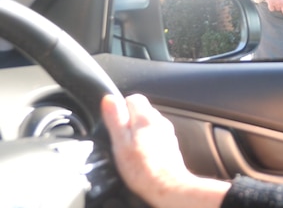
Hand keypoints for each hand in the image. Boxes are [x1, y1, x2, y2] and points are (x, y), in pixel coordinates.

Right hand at [101, 94, 229, 207]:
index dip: (120, 108)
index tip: (113, 123)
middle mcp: (160, 121)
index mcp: (146, 117)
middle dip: (128, 122)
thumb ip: (116, 118)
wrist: (167, 186)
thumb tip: (109, 98)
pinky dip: (147, 143)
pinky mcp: (170, 145)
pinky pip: (155, 137)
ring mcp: (167, 133)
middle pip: (141, 111)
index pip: (133, 98)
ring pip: (148, 125)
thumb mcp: (121, 142)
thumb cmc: (142, 169)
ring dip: (138, 133)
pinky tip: (141, 156)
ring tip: (129, 150)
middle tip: (119, 140)